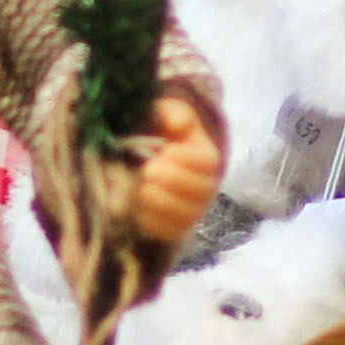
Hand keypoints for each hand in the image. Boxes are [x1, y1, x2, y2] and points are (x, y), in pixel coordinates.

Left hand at [129, 92, 222, 246]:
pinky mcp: (173, 229)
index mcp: (206, 158)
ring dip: (161, 203)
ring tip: (141, 190)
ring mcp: (191, 212)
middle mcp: (205, 189)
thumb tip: (178, 125)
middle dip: (172, 181)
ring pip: (185, 215)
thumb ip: (172, 112)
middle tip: (148, 172)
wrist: (144, 163)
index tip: (165, 151)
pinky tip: (138, 208)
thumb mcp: (165, 114)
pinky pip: (167, 232)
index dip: (186, 159)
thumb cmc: (158, 135)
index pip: (206, 163)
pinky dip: (151, 221)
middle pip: (199, 191)